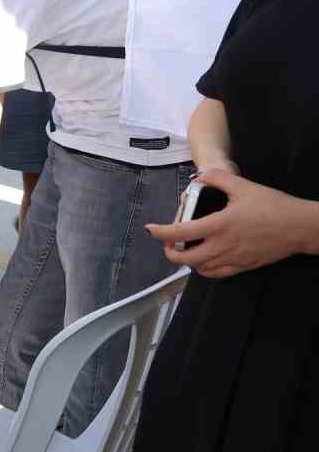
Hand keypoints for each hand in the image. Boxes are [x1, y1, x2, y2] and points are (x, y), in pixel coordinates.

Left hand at [146, 168, 318, 278]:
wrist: (300, 227)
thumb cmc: (274, 206)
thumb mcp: (243, 186)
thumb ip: (217, 179)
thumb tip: (199, 177)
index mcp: (219, 225)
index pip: (181, 233)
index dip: (161, 232)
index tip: (151, 230)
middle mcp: (223, 245)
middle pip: (185, 259)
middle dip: (170, 253)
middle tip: (167, 244)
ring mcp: (234, 258)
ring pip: (200, 269)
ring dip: (187, 261)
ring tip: (184, 250)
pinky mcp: (244, 265)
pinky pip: (217, 274)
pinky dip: (205, 269)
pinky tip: (204, 260)